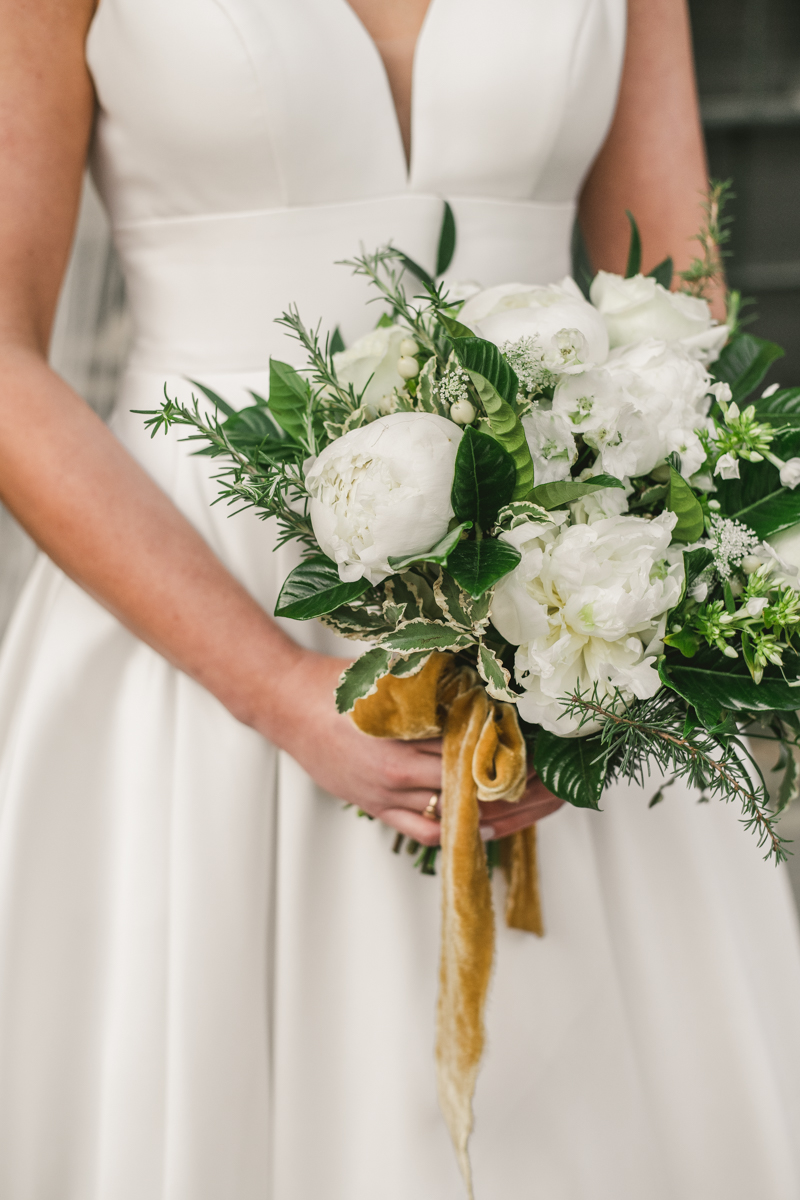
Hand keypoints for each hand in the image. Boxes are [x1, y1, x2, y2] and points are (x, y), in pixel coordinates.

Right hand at [268, 649, 562, 845]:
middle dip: (512, 790)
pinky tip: (484, 830)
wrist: (286, 705)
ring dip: (492, 816)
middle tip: (548, 786)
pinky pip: (421, 831)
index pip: (469, 754)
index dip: (508, 758)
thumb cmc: (334, 686)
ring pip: (450, 817)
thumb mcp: (388, 675)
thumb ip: (434, 683)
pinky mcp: (374, 807)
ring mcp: (384, 797)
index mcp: (402, 739)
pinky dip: (456, 832)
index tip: (540, 757)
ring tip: (528, 811)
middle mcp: (395, 775)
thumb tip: (482, 683)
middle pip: (468, 790)